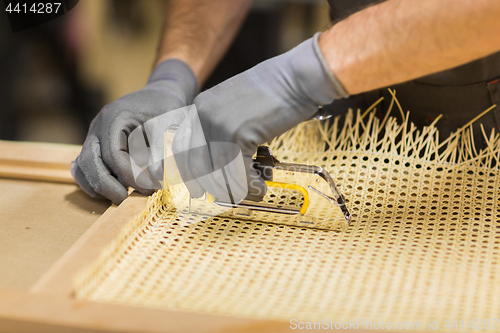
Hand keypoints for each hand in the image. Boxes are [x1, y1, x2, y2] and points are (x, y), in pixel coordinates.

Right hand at [72, 59, 197, 204]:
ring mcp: (93, 136)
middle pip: (89, 162)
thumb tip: (156, 174)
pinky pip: (84, 167)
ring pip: (82, 166)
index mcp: (113, 118)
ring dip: (97, 186)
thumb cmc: (166, 107)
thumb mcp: (169, 122)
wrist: (159, 95)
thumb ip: (162, 146)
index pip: (113, 155)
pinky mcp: (96, 145)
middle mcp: (98, 127)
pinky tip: (111, 191)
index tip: (149, 189)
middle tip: (126, 201)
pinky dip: (93, 181)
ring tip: (120, 197)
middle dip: (106, 186)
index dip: (129, 176)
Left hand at [172, 33, 347, 202]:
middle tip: (232, 196)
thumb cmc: (274, 92)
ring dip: (237, 190)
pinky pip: (239, 174)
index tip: (198, 190)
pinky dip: (251, 186)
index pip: (181, 148)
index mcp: (200, 107)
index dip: (189, 173)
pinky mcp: (239, 135)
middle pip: (197, 167)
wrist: (297, 78)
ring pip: (218, 175)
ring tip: (255, 190)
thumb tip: (220, 162)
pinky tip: (262, 187)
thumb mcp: (236, 104)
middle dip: (214, 187)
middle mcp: (203, 115)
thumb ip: (221, 127)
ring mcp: (219, 125)